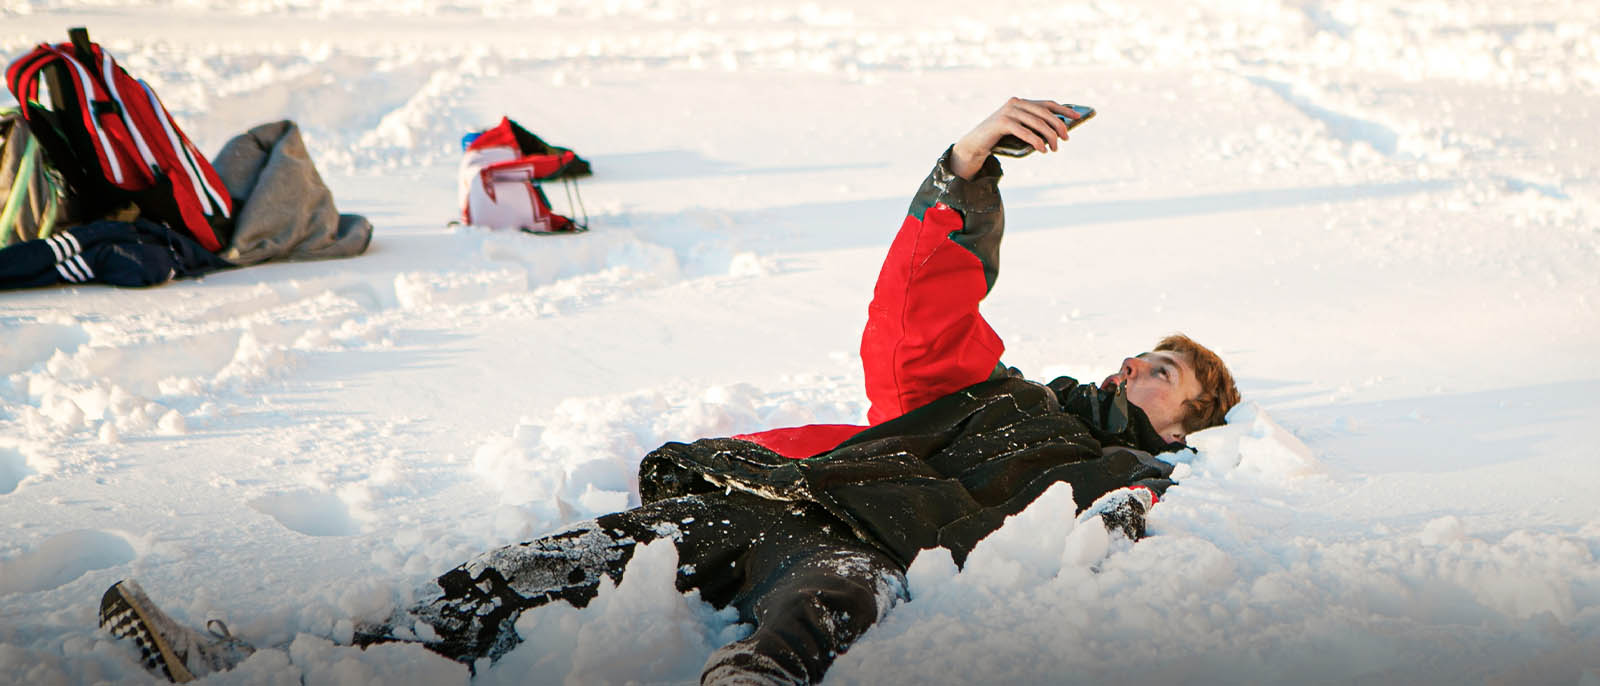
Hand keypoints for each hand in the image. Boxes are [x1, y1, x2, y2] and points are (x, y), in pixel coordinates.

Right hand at [950, 97, 1081, 178]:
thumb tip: (1059, 133)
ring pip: (1037, 122)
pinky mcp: (1002, 123)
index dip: (1064, 110)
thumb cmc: (1000, 140)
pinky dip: (1036, 141)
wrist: (974, 145)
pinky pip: (1025, 131)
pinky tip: (1042, 149)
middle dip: (1058, 126)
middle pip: (1044, 113)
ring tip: (1055, 148)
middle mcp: (1015, 103)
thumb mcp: (1020, 131)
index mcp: (1021, 102)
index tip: (1077, 117)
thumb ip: (1034, 127)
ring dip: (1049, 137)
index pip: (1047, 104)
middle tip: (1066, 138)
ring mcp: (1008, 112)